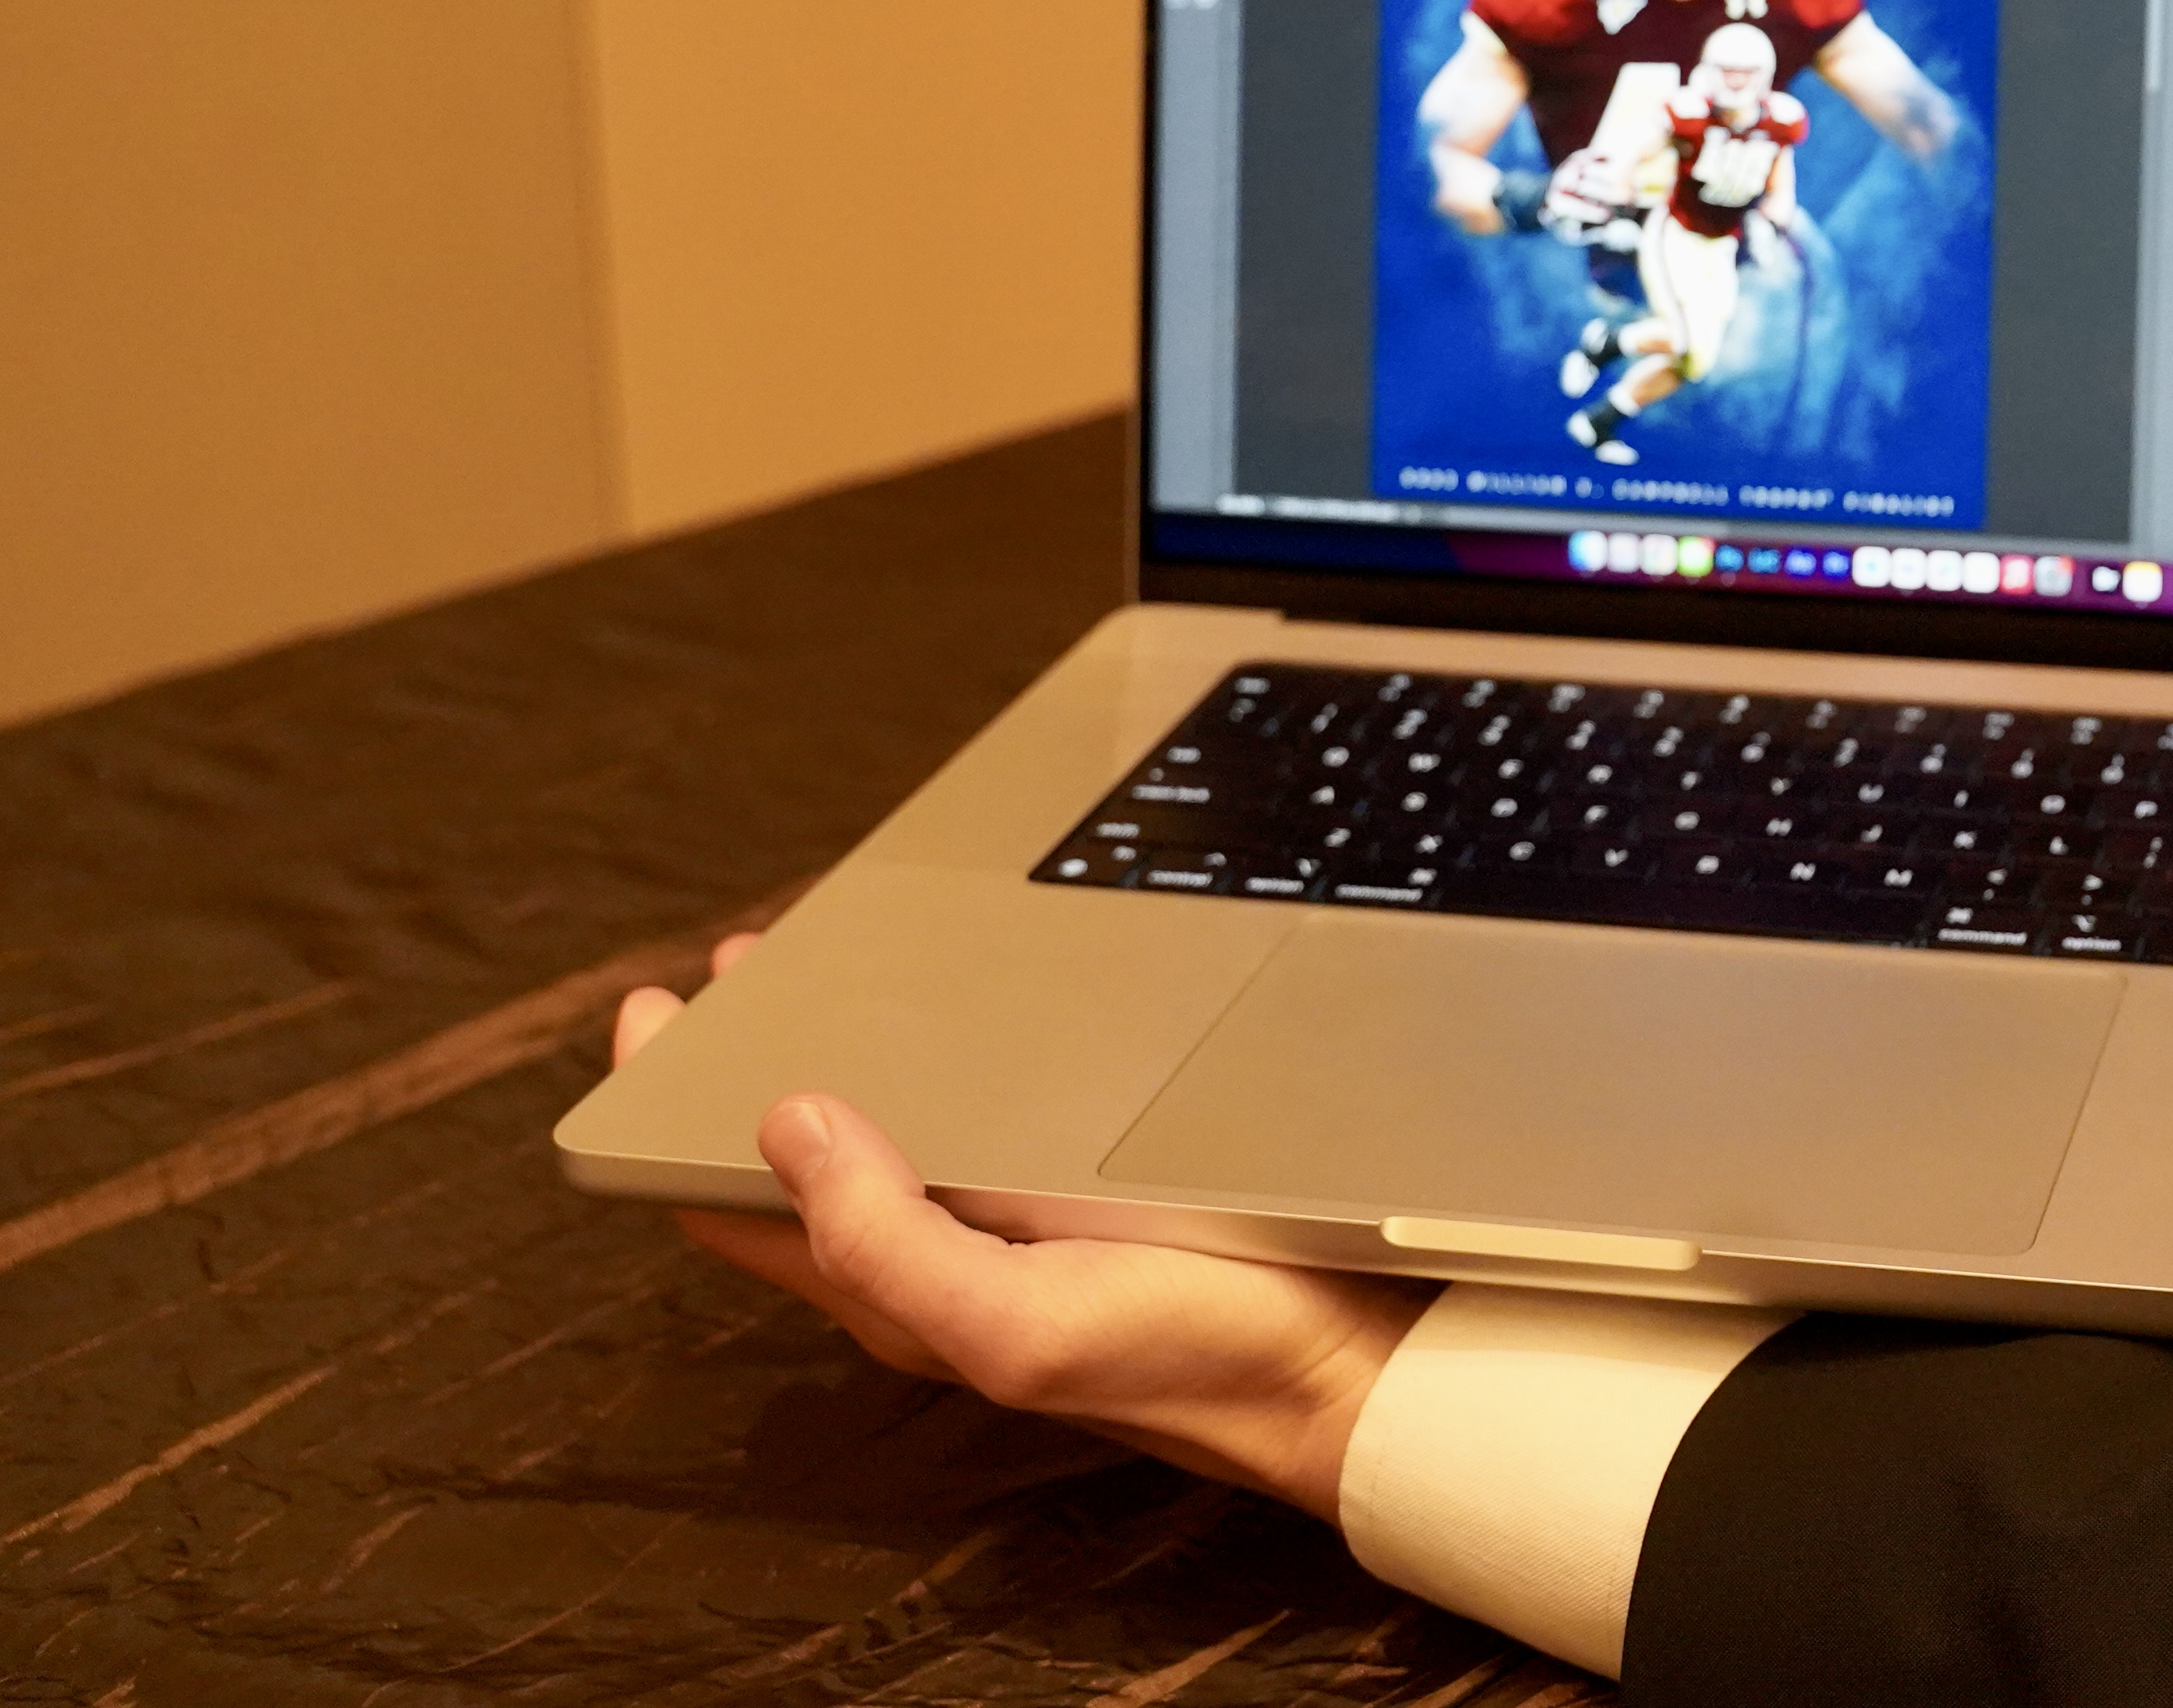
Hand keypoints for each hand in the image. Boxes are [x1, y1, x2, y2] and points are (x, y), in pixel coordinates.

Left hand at [612, 941, 1429, 1521]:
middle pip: (803, 1156)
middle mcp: (939, 1261)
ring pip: (890, 1132)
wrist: (1348, 1374)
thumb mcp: (1017, 1322)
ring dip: (847, 1052)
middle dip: (753, 1060)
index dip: (668, 1109)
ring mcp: (1013, 1227)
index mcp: (897, 1293)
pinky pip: (981, 1122)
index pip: (732, 1200)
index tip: (658, 1011)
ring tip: (829, 970)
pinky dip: (946, 1063)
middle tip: (744, 963)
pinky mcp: (1089, 1196)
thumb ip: (885, 1239)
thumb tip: (785, 1121)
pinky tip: (971, 1021)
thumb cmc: (1195, 1360)